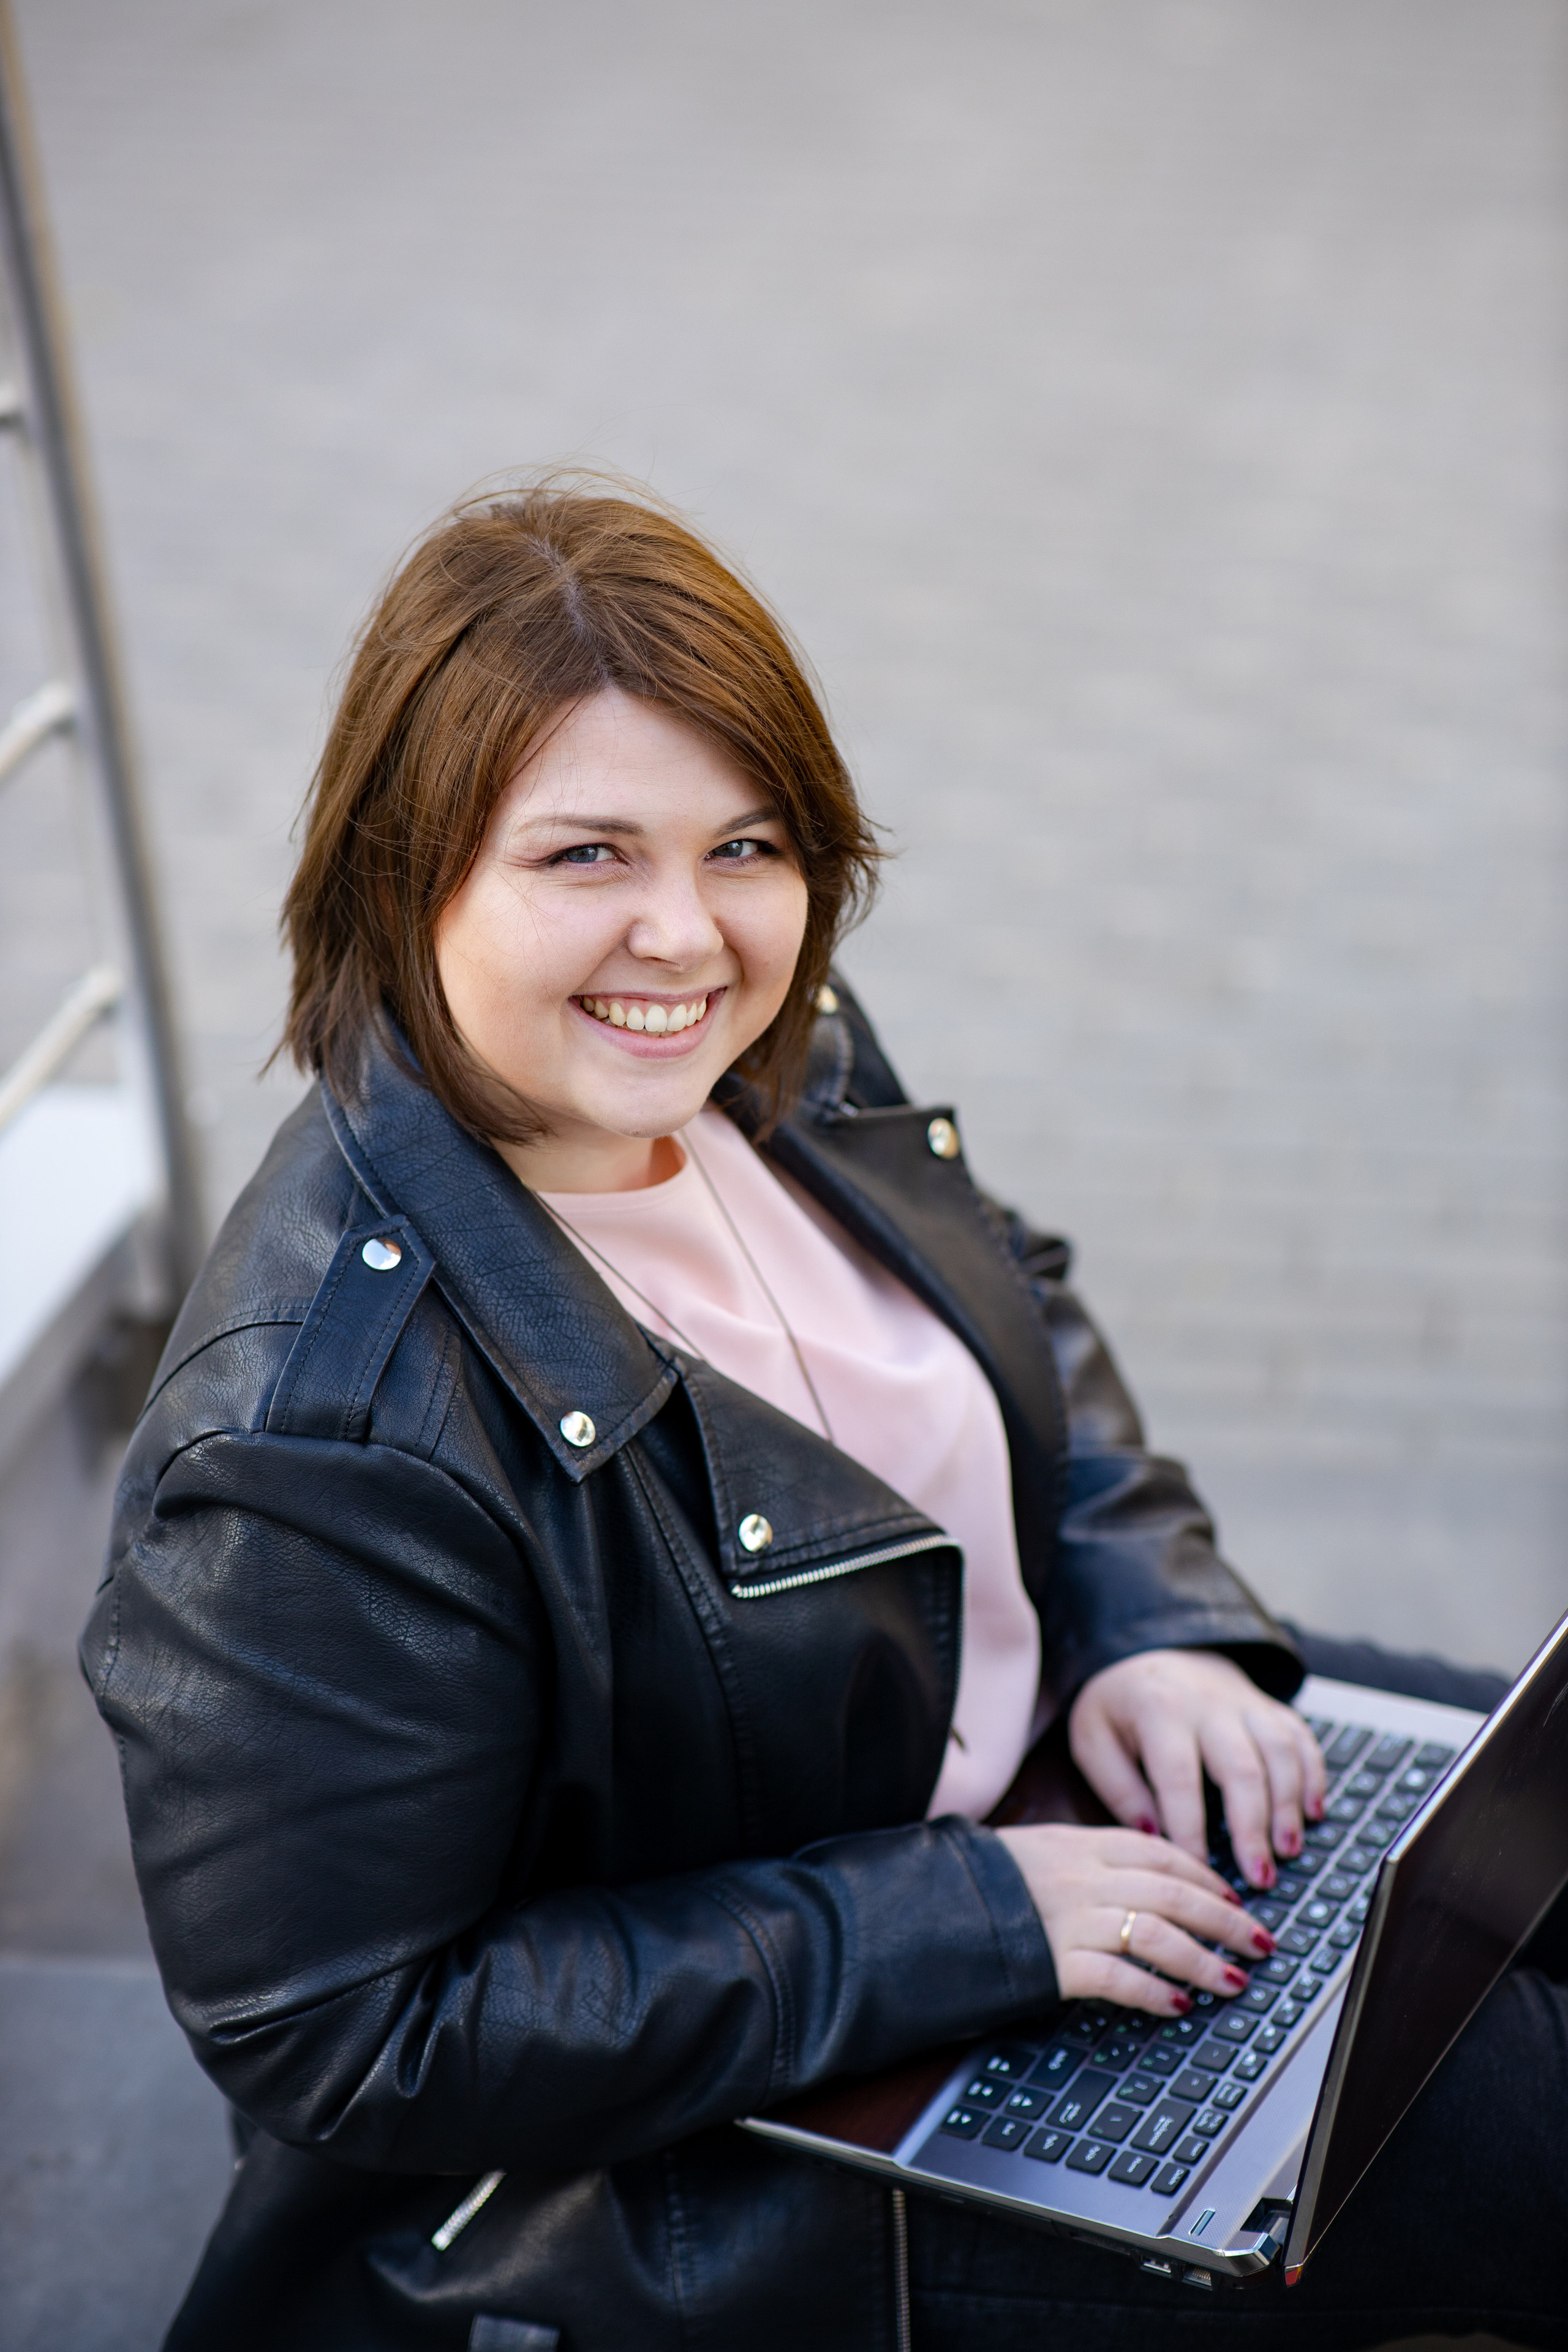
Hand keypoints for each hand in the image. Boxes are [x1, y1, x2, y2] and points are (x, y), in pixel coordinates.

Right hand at [994, 1822, 1271, 2015]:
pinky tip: (1177, 2006)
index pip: (1161, 1854)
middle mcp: (1083, 1876)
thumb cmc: (982, 1880)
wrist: (927, 1902)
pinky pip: (1117, 1978)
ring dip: (1203, 1960)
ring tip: (1233, 1980)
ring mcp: (1070, 1919)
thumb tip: (1141, 1880)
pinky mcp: (1054, 1962)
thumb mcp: (1039, 1850)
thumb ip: (1088, 1859)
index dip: (1205, 1877)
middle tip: (1260, 1941)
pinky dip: (1153, 1992)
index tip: (1234, 1896)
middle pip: (1173, 1892)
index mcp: (1080, 1843)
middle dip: (1225, 1919)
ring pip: (1157, 1934)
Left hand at [1067, 1649, 1326, 1889]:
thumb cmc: (1117, 1706)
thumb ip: (1119, 1790)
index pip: (1179, 1777)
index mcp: (1158, 1711)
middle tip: (1260, 1877)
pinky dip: (1313, 1775)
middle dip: (1253, 1826)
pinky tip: (1313, 1813)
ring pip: (1279, 1750)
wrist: (1148, 1649)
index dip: (1191, 1828)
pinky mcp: (1267, 1706)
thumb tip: (1156, 1838)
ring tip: (1289, 1851)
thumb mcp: (1093, 1740)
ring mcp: (1243, 1702)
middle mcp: (1207, 1704)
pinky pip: (1300, 1737)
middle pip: (1240, 1766)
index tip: (1199, 1872)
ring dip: (1289, 1804)